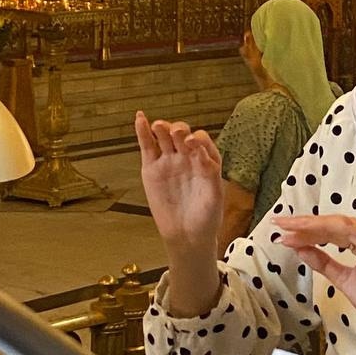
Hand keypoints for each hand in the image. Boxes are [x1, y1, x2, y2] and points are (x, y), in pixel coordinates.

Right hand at [135, 112, 222, 256]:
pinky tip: (140, 119)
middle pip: (182, 135)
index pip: (202, 141)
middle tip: (177, 134)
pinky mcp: (151, 168)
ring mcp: (169, 160)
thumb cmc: (206, 216)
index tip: (193, 144)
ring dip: (162, 128)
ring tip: (159, 125)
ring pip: (164, 137)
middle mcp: (187, 156)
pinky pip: (147, 146)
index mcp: (206, 159)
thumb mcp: (214, 196)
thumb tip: (203, 155)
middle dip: (180, 130)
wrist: (187, 235)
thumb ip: (211, 174)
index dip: (197, 140)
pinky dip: (143, 132)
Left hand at [272, 215, 355, 343]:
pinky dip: (336, 233)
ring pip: (342, 225)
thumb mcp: (344, 280)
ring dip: (315, 226)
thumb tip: (301, 250)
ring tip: (291, 230)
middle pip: (334, 223)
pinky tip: (316, 235)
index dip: (306, 229)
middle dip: (305, 223)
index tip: (283, 232)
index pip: (331, 230)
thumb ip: (324, 264)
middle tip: (280, 224)